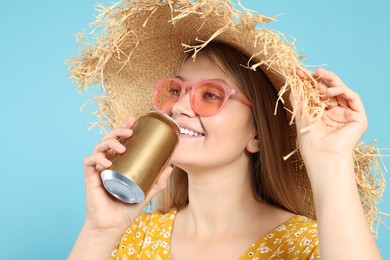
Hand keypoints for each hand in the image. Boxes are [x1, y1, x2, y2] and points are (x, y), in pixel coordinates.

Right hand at [82, 117, 172, 232]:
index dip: (124, 128)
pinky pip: (89, 162)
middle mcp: (107, 163)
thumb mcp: (146, 193)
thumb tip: (171, 167)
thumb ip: (157, 182)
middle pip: (109, 140)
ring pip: (98, 147)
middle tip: (130, 131)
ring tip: (121, 147)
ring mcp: (98, 170)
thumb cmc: (126, 209)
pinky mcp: (90, 178)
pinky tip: (107, 162)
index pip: (120, 140)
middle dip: (118, 131)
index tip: (134, 120)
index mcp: (119, 163)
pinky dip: (96, 158)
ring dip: (109, 142)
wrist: (112, 226)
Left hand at [291, 68, 367, 168]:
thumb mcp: (301, 115)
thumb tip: (293, 83)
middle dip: (322, 78)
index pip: (319, 93)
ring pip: (343, 91)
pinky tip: (330, 90)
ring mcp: (348, 115)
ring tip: (320, 78)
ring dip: (331, 82)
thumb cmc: (310, 142)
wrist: (321, 156)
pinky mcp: (359, 118)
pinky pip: (353, 98)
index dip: (311, 82)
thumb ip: (299, 99)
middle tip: (312, 71)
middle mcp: (337, 113)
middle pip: (331, 90)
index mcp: (324, 114)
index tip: (299, 73)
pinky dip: (342, 90)